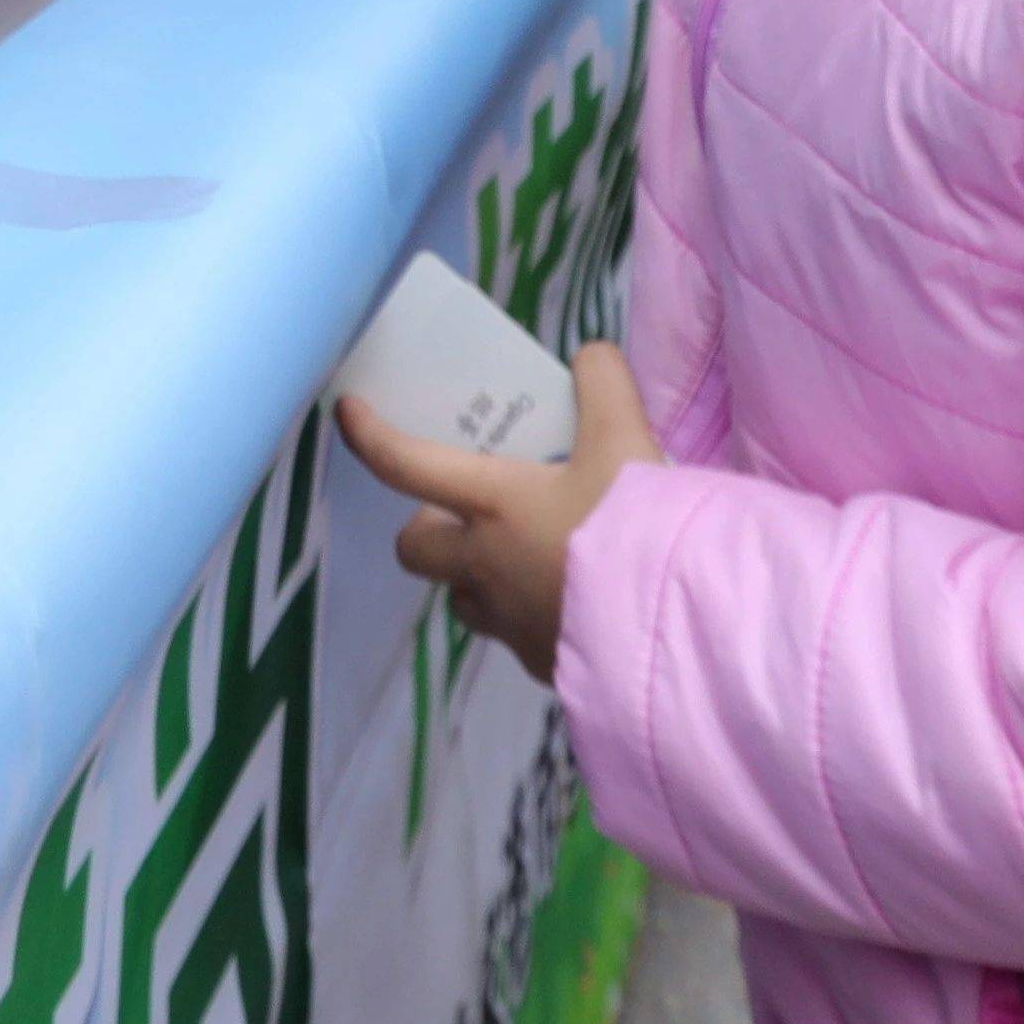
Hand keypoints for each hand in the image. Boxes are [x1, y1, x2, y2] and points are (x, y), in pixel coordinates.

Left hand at [336, 337, 653, 682]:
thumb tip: (589, 361)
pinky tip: (577, 597)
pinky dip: (529, 613)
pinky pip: (513, 634)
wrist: (676, 625)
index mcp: (493, 505)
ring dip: (476, 575)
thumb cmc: (635, 526)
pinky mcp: (539, 663)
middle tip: (472, 510)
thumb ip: (603, 384)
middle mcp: (484, 566)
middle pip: (415, 549)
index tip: (348, 414)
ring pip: (460, 596)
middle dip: (429, 528)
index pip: (406, 465)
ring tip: (528, 555)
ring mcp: (507, 621)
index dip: (370, 436)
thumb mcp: (625, 437)